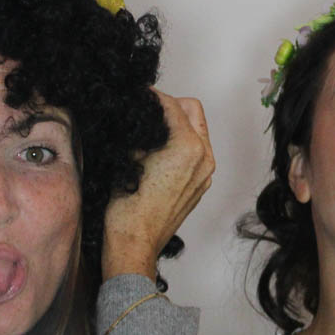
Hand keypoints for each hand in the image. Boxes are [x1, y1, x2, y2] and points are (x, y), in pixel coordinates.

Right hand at [102, 92, 215, 279]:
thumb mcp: (129, 155)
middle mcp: (204, 158)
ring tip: (152, 129)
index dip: (154, 95)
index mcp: (189, 147)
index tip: (141, 93)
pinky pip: (197, 152)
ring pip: (197, 132)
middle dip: (171, 105)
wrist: (135, 241)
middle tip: (148, 108)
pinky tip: (159, 150)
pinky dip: (182, 143)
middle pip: (193, 111)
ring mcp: (205, 173)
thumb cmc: (128, 206)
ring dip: (178, 124)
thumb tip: (142, 113)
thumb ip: (142, 128)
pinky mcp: (201, 185)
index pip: (173, 105)